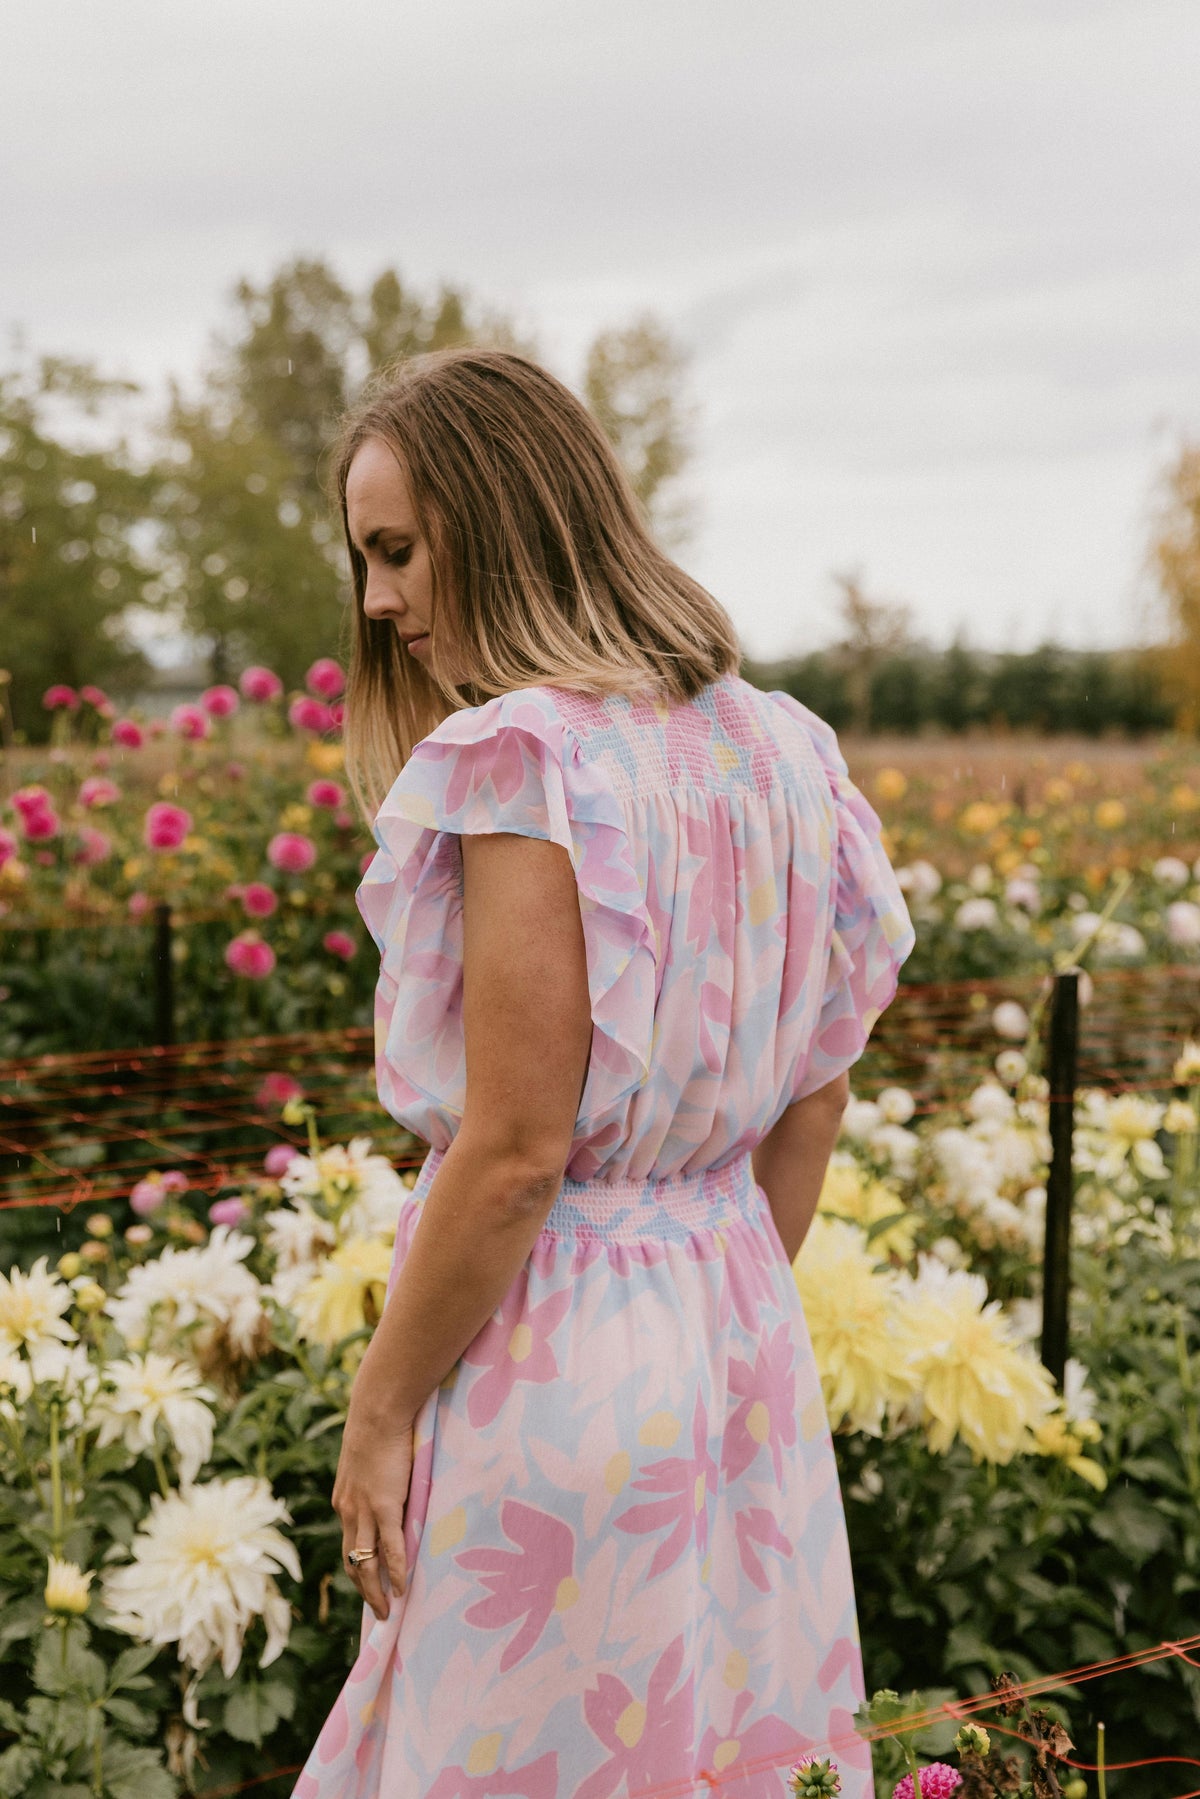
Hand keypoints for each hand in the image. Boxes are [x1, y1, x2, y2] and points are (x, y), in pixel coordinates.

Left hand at [332, 1385, 414, 1622]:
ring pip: (366, 1563)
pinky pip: (391, 1548)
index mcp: (343, 1501)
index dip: (358, 1568)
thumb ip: (375, 1480)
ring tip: (388, 1612)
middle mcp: (348, 1511)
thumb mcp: (368, 1460)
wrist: (378, 1411)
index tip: (368, 1587)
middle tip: (378, 1613)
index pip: (349, 1544)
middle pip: (353, 1562)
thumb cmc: (378, 1428)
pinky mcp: (384, 1506)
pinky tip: (403, 1588)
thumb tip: (388, 1486)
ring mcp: (364, 1511)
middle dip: (364, 1591)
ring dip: (376, 1592)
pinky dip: (395, 1571)